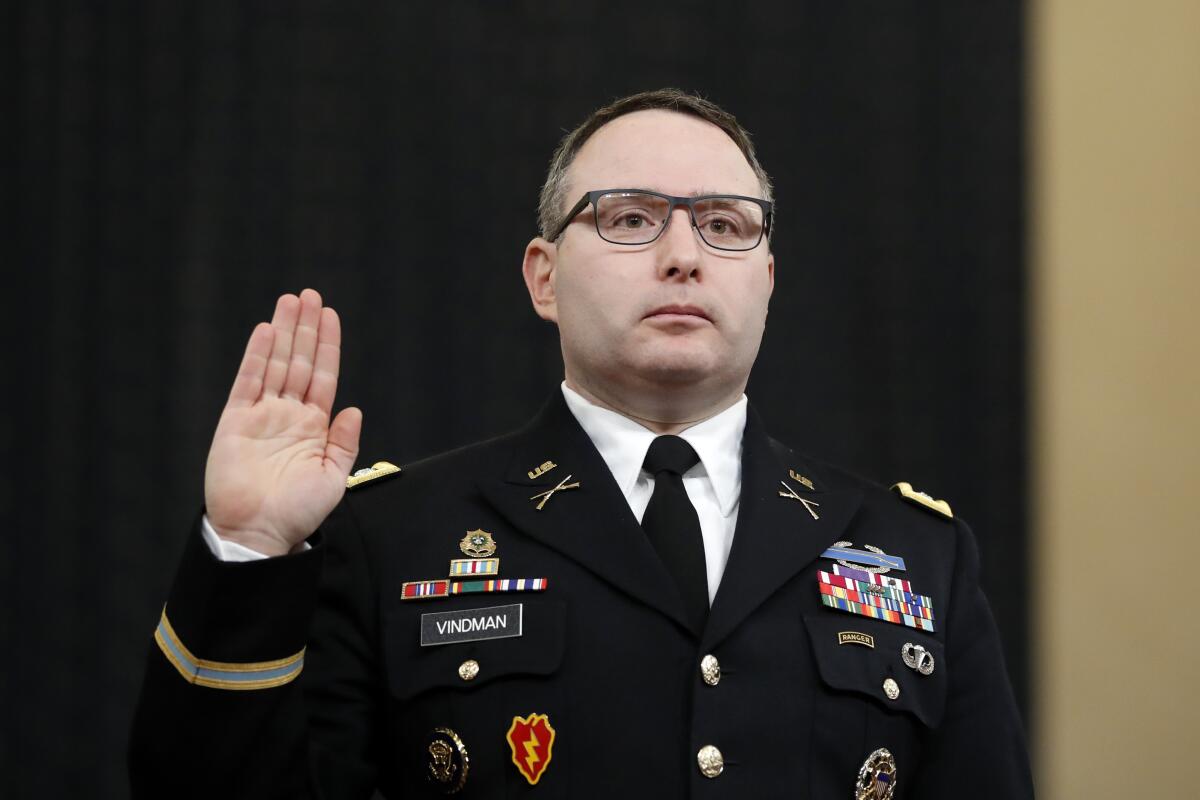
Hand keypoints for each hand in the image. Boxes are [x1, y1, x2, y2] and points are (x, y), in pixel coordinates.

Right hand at [204, 289, 361, 555]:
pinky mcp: (235, 421)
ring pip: (275, 364)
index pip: (323, 376)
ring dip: (284, 332)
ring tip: (291, 300)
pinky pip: (248, 382)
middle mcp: (287, 415)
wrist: (259, 533)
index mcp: (313, 427)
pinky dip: (257, 356)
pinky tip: (266, 331)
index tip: (330, 316)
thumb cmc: (297, 512)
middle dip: (305, 328)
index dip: (327, 346)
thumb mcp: (333, 478)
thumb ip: (343, 442)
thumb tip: (354, 408)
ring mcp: (261, 415)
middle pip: (299, 361)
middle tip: (311, 295)